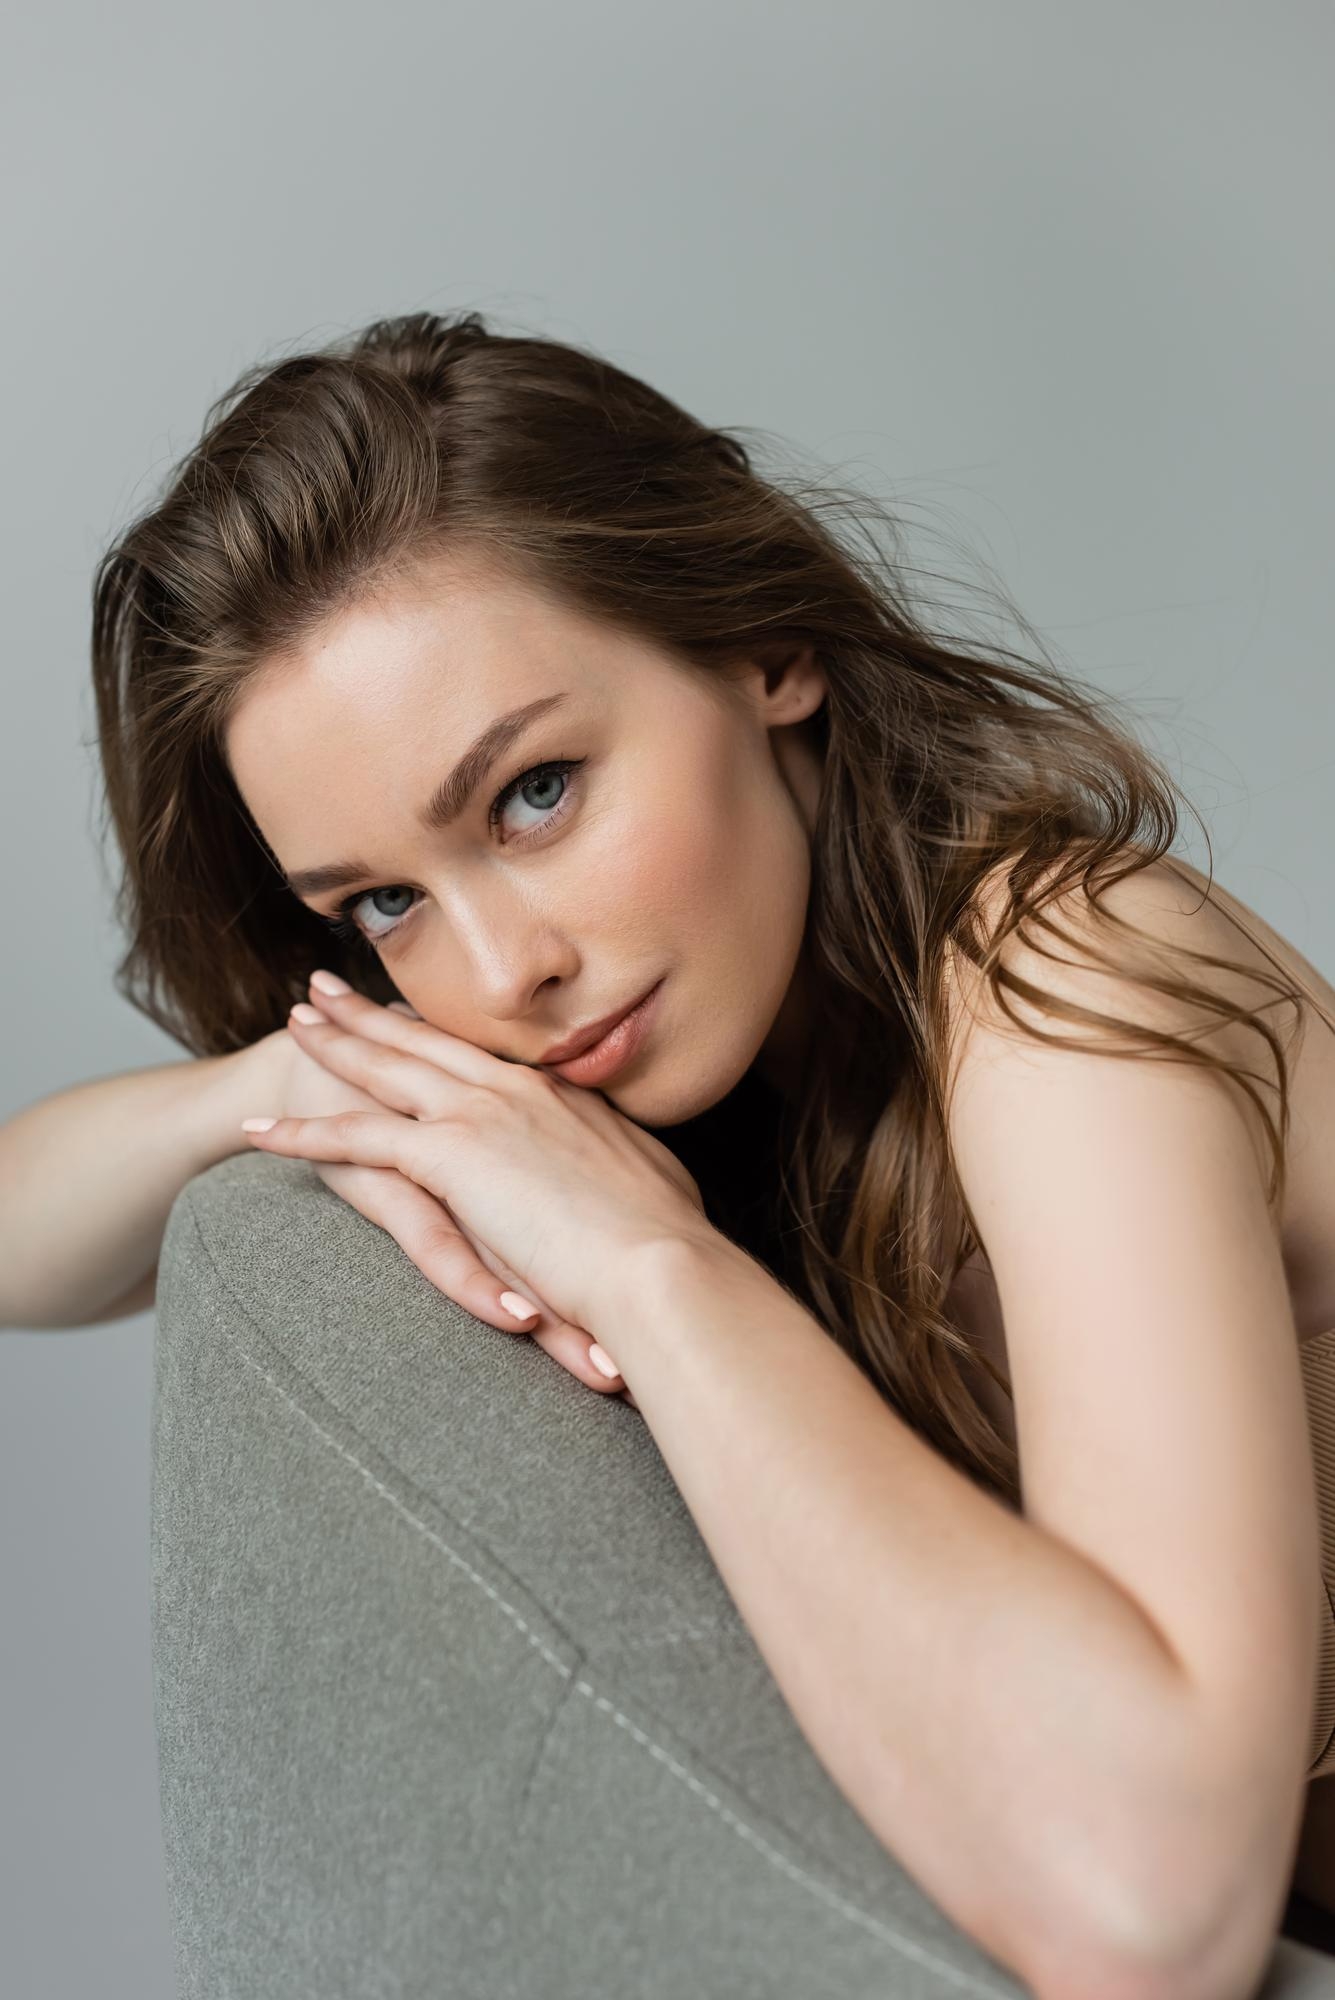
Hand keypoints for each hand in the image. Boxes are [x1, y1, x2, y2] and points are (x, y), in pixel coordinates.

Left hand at [238, 975, 714, 1387]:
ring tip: (295, 1023)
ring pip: (388, 1070)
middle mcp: (519, 1091)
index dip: (447, 1039)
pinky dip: (304, 1133)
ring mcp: (483, 1116)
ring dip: (335, 1046)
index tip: (420, 1019)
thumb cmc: (671, 1250)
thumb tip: (642, 1190)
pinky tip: (261, 1130)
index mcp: (565, 1100)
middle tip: (332, 989)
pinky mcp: (450, 1155)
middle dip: (377, 1014)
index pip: (489, 1059)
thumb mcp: (656, 1194)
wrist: (662, 1268)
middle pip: (429, 1043)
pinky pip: (356, 1136)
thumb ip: (628, 1179)